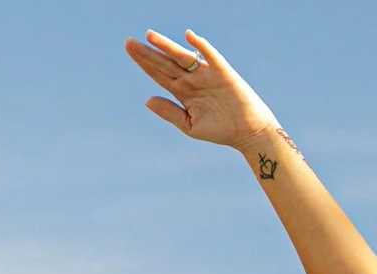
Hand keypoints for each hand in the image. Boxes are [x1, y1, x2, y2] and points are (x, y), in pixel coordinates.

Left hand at [123, 29, 280, 152]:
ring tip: (149, 36)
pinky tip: (188, 37)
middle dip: (148, 53)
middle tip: (128, 42)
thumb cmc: (220, 130)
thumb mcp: (189, 125)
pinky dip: (201, 46)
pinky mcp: (222, 73)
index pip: (159, 74)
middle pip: (165, 63)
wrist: (248, 132)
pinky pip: (210, 56)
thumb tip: (147, 99)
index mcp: (183, 92)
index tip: (129, 49)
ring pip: (182, 57)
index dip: (144, 62)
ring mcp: (206, 74)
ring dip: (167, 46)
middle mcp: (192, 80)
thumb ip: (169, 112)